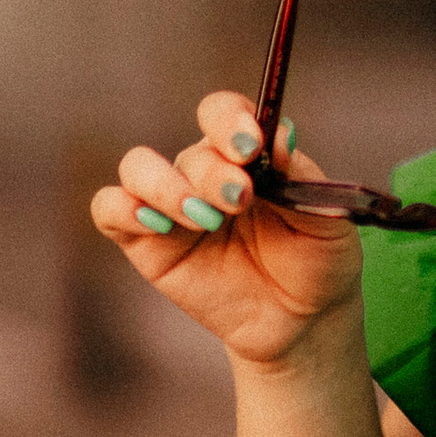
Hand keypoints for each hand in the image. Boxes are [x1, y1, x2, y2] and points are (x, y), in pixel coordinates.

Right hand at [90, 93, 362, 371]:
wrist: (300, 323)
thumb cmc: (317, 262)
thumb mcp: (325, 220)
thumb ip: (300, 177)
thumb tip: (279, 135)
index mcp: (247, 156)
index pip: (223, 113)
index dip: (229, 121)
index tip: (250, 147)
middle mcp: (204, 172)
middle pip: (192, 152)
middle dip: (214, 174)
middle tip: (241, 201)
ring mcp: (171, 205)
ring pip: (138, 167)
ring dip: (167, 186)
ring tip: (205, 219)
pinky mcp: (146, 242)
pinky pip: (110, 209)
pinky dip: (123, 208)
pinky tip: (157, 224)